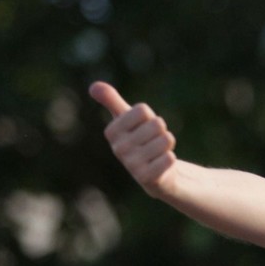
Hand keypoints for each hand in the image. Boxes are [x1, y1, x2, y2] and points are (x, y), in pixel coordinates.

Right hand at [89, 81, 178, 195]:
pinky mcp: (147, 179)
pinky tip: (163, 165)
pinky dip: (171, 159)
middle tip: (154, 143)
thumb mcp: (127, 119)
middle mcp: (118, 149)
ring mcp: (132, 165)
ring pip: (166, 139)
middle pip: (157, 124)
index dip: (150, 118)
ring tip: (159, 154)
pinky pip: (169, 159)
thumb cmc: (142, 141)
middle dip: (161, 132)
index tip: (144, 129)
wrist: (156, 174)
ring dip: (168, 145)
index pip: (142, 110)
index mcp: (112, 132)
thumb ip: (112, 101)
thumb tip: (93, 86)